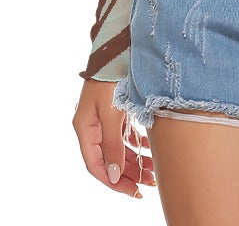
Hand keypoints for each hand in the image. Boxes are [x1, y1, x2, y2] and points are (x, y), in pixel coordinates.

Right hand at [73, 78, 156, 197]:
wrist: (118, 47)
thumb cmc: (110, 77)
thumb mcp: (110, 112)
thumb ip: (112, 144)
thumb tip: (113, 174)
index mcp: (85, 128)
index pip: (96, 165)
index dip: (113, 181)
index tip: (132, 191)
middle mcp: (93, 126)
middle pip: (109, 159)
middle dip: (128, 174)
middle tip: (149, 184)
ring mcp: (105, 119)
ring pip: (120, 148)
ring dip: (136, 161)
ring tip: (154, 172)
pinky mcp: (117, 111)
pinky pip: (126, 135)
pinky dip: (138, 145)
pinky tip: (150, 150)